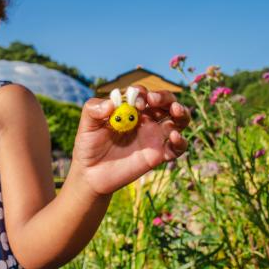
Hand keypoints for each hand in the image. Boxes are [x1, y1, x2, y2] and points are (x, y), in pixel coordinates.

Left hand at [70, 86, 189, 196]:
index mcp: (131, 109)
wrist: (91, 174)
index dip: (143, 94)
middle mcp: (146, 120)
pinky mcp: (158, 155)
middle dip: (166, 98)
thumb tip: (110, 104)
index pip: (144, 94)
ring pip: (178, 120)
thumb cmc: (88, 146)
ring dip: (182, 113)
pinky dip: (181, 141)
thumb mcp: (86, 125)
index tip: (136, 103)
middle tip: (155, 101)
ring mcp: (154, 137)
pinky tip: (175, 137)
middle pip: (166, 102)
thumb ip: (93, 110)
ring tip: (176, 112)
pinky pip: (177, 148)